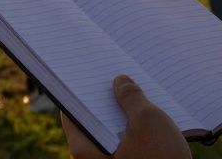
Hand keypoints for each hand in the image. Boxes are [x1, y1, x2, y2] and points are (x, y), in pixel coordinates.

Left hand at [61, 75, 189, 158]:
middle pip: (94, 121)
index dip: (80, 89)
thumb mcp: (148, 121)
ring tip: (135, 89)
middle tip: (115, 75)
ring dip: (123, 113)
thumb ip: (131, 97)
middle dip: (106, 99)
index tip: (88, 71)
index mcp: (86, 151)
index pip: (73, 113)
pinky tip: (149, 112)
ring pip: (112, 132)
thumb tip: (121, 83)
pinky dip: (134, 128)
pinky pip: (127, 143)